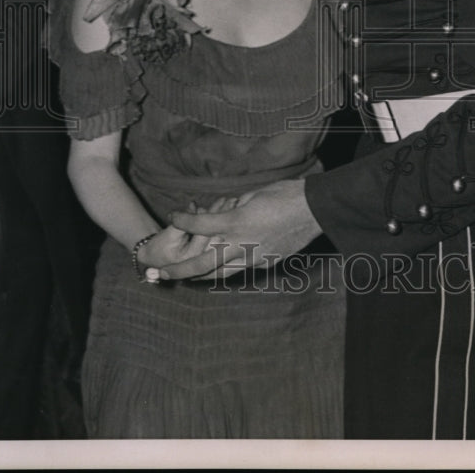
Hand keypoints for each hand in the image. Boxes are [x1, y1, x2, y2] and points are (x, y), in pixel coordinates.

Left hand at [158, 179, 321, 280]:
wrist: (313, 211)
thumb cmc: (284, 195)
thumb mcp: (253, 195)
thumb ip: (233, 208)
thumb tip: (221, 215)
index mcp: (236, 221)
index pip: (199, 224)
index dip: (182, 220)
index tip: (172, 216)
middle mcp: (240, 243)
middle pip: (203, 262)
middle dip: (179, 269)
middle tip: (160, 275)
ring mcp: (253, 257)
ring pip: (219, 273)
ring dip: (198, 277)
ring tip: (183, 280)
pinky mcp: (264, 263)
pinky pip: (239, 270)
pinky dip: (223, 272)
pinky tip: (216, 273)